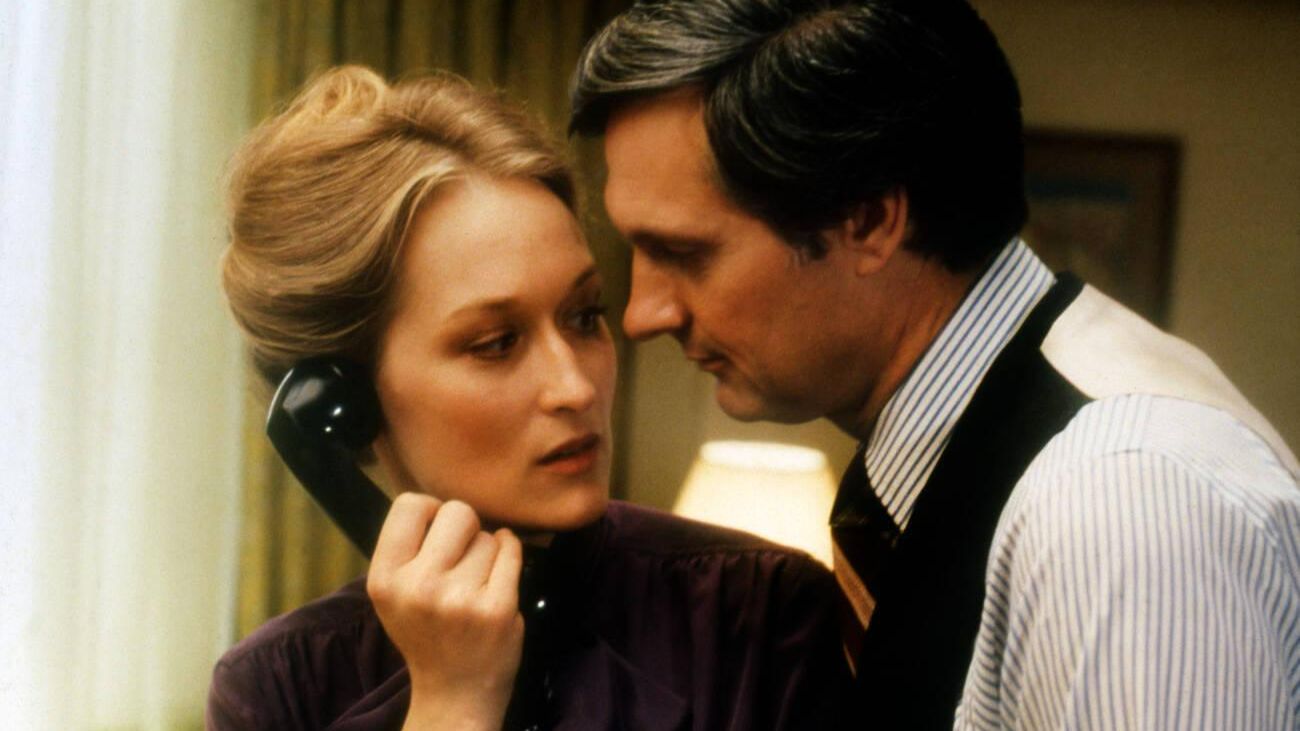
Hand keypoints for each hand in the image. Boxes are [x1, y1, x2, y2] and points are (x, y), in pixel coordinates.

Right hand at [367, 494, 523, 730]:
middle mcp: (418, 587)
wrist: (455, 693)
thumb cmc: (427, 632)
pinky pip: (512, 550)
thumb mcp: (395, 592)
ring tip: (474, 585)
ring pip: (489, 535)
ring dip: (487, 553)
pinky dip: (510, 554)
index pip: (410, 504)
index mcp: (385, 578)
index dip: (431, 512)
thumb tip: (437, 498)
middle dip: (466, 528)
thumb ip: (408, 546)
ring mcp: (460, 598)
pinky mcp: (498, 607)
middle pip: (457, 511)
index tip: (437, 534)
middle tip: (461, 558)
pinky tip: (497, 578)